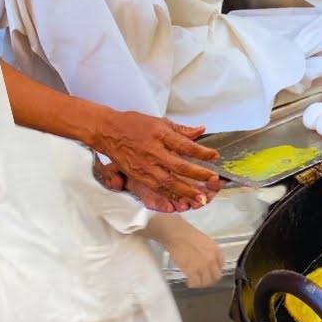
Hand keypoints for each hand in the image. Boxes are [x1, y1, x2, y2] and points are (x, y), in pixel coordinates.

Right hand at [90, 111, 222, 204]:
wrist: (107, 131)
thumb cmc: (133, 124)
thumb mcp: (159, 122)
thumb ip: (181, 130)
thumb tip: (201, 131)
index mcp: (160, 135)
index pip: (185, 145)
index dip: (201, 152)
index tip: (215, 156)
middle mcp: (153, 151)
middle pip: (179, 166)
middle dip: (198, 175)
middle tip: (213, 180)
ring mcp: (145, 165)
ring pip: (168, 181)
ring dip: (186, 191)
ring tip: (201, 198)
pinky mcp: (138, 175)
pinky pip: (156, 187)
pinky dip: (170, 194)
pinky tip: (182, 199)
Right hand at [147, 216, 223, 288]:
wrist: (177, 234)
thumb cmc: (188, 235)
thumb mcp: (206, 242)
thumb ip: (210, 252)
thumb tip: (209, 261)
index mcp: (216, 251)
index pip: (221, 267)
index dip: (215, 271)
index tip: (209, 272)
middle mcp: (212, 260)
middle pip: (216, 277)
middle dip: (210, 280)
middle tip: (202, 279)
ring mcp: (202, 266)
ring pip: (206, 282)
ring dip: (201, 283)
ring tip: (195, 281)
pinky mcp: (191, 270)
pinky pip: (195, 283)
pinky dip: (192, 284)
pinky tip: (188, 281)